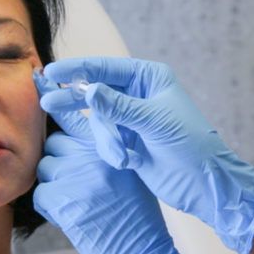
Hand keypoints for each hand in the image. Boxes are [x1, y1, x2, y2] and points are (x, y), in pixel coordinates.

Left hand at [33, 73, 212, 253]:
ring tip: (80, 200)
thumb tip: (74, 129)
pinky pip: (40, 193)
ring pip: (45, 166)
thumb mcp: (131, 171)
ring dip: (55, 182)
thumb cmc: (138, 217)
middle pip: (55, 141)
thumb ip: (107, 146)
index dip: (57, 98)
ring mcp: (77, 176)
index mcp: (113, 143)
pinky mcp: (62, 201)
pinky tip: (73, 216)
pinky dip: (51, 206)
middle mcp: (94, 153)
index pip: (76, 112)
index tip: (41, 80)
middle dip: (61, 160)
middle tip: (79, 182)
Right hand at [35, 57, 253, 253]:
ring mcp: (131, 119)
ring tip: (125, 156)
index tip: (51, 74)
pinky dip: (112, 151)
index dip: (77, 69)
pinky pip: (104, 141)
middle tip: (49, 102)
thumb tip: (88, 90)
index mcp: (149, 79)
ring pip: (98, 122)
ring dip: (107, 140)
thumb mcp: (155, 122)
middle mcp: (138, 95)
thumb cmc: (191, 146)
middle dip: (77, 101)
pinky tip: (130, 162)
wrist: (205, 185)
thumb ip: (119, 106)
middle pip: (95, 92)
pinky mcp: (127, 142)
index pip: (106, 68)